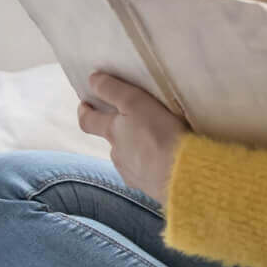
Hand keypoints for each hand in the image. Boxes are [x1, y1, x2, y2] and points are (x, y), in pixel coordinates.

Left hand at [77, 71, 190, 209]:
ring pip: (130, 158)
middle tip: (136, 122)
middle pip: (112, 141)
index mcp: (112, 132)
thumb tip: (92, 79)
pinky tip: (167, 161)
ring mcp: (133, 173)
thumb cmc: (160, 134)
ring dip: (138, 150)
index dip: (85, 112)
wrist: (182, 174)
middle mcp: (117, 154)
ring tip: (159, 142)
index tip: (84, 104)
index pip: (88, 121)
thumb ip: (113, 90)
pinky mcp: (150, 187)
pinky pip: (147, 173)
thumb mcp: (135, 103)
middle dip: (120, 132)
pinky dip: (152, 166)